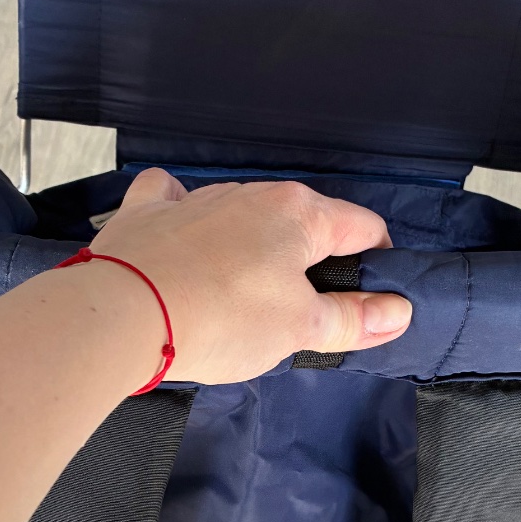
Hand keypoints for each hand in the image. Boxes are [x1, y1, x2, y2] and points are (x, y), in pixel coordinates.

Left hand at [88, 168, 412, 384]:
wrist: (121, 313)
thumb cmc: (220, 317)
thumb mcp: (299, 328)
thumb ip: (352, 318)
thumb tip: (399, 310)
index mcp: (300, 214)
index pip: (362, 227)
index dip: (376, 262)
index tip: (368, 297)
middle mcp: (252, 193)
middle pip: (303, 222)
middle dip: (312, 260)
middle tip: (303, 313)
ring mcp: (198, 197)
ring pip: (244, 215)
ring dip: (254, 248)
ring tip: (241, 297)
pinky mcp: (149, 210)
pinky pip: (176, 201)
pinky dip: (186, 217)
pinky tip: (183, 241)